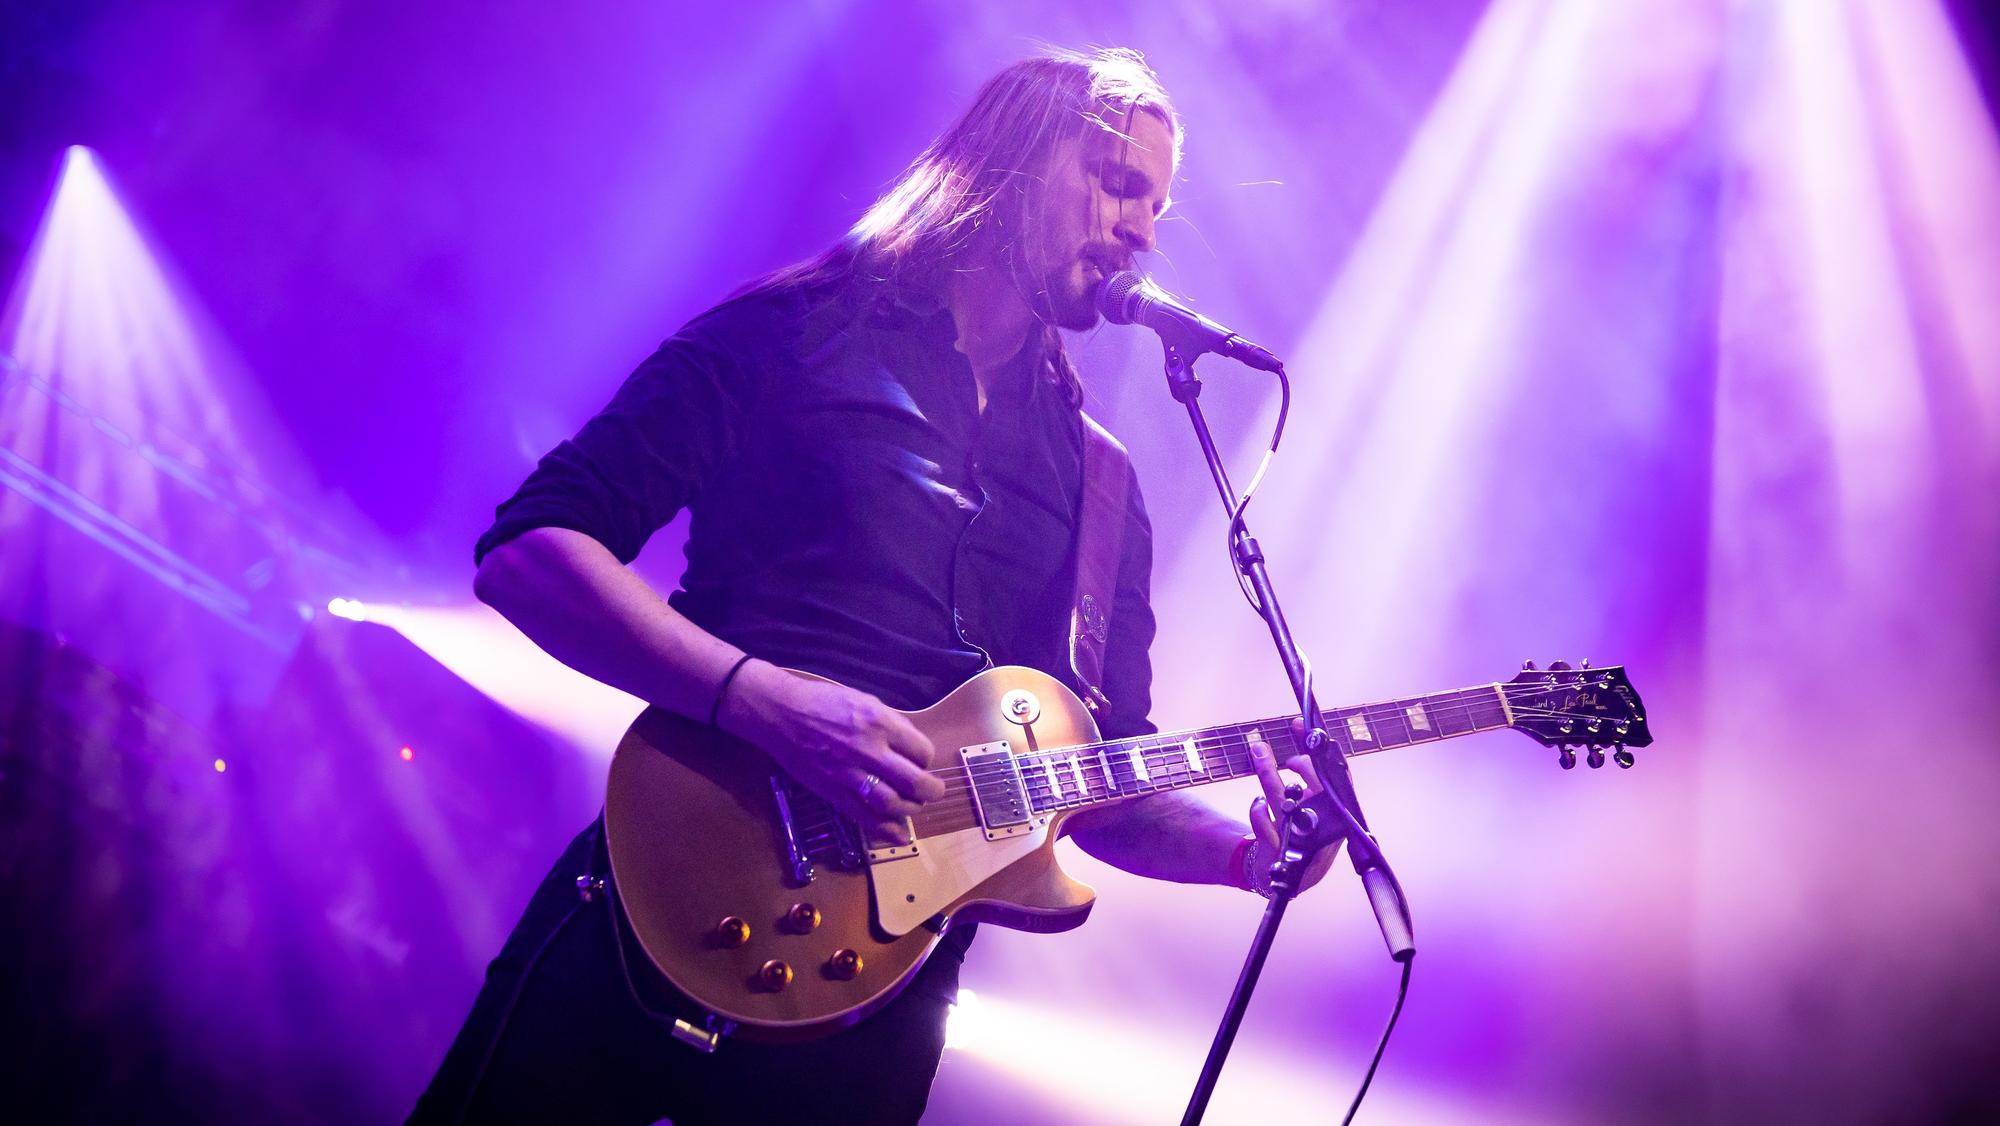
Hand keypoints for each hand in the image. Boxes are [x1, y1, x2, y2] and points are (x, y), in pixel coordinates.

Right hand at [717, 660, 943, 843]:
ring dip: (910, 809)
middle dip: (931, 791)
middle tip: (933, 792)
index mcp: (880, 722)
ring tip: (914, 806)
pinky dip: (885, 830)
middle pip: (914, 782)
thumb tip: (912, 745)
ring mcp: (850, 774)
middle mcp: (868, 750)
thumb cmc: (823, 701)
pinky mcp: (832, 791)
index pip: (921, 750)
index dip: (927, 759)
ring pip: (892, 803)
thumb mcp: (864, 700)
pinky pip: (863, 816)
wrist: (781, 713)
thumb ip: (890, 723)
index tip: (922, 761)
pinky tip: (899, 836)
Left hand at [1243, 721, 1339, 896]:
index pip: (1339, 778)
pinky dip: (1259, 811)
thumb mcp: (1301, 799)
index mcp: (1336, 816)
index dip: (1324, 751)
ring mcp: (1303, 843)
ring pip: (1288, 804)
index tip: (1303, 726)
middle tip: (1288, 758)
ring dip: (1270, 774)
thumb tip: (1300, 727)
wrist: (1281, 874)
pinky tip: (1258, 804)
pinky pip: (1267, 826)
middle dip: (1303, 766)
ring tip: (1259, 751)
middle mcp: (1325, 830)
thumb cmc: (1296, 831)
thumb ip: (1303, 768)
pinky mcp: (1281, 855)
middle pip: (1319, 790)